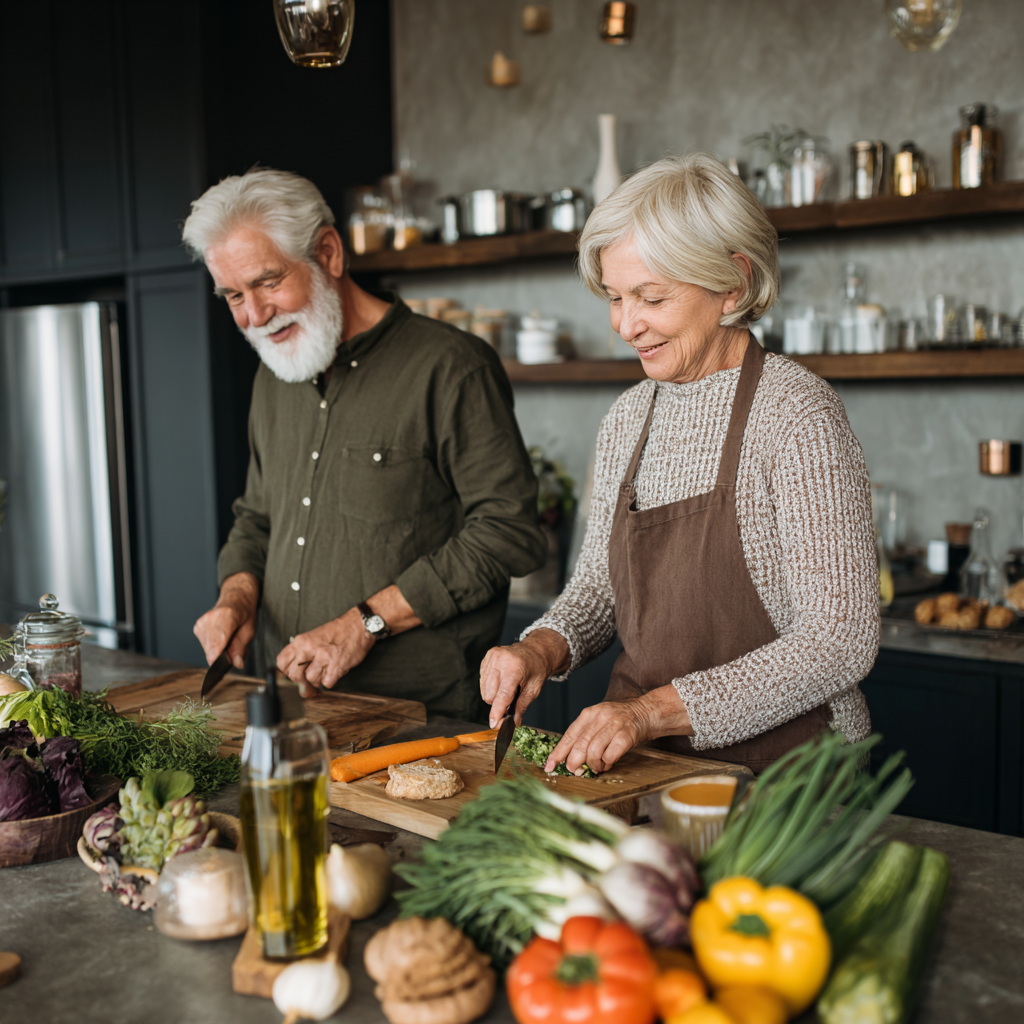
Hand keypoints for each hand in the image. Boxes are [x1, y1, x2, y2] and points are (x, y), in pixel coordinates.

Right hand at [194, 573, 258, 668]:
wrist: (236, 598)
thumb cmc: (245, 613)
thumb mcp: (249, 630)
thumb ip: (241, 648)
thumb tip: (237, 664)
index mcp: (225, 617)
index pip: (216, 647)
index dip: (218, 663)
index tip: (222, 671)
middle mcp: (210, 619)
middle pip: (211, 651)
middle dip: (222, 656)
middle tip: (234, 649)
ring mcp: (201, 622)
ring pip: (207, 650)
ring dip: (218, 651)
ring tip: (228, 639)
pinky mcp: (197, 627)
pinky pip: (205, 645)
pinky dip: (213, 646)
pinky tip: (221, 637)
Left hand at [276, 608, 373, 694]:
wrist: (359, 625)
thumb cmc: (338, 631)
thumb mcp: (313, 636)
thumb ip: (301, 652)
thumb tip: (293, 672)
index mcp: (302, 641)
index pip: (282, 663)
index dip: (286, 672)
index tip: (293, 673)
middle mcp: (310, 648)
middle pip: (294, 676)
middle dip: (301, 680)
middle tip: (309, 677)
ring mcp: (323, 658)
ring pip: (311, 680)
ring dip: (318, 679)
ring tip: (326, 669)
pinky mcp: (336, 666)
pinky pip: (326, 683)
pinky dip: (330, 680)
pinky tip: (334, 670)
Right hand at [480, 628, 569, 728]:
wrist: (535, 650)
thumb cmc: (536, 668)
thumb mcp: (534, 689)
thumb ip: (521, 706)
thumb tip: (513, 723)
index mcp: (514, 668)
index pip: (502, 695)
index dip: (497, 712)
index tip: (494, 724)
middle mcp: (500, 660)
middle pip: (490, 695)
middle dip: (499, 703)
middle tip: (511, 697)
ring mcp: (492, 657)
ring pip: (484, 690)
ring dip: (494, 694)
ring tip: (507, 686)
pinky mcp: (487, 657)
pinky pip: (482, 681)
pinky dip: (491, 685)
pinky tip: (501, 680)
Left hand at [543, 685, 692, 774]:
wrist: (645, 712)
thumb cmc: (619, 720)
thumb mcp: (598, 721)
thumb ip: (585, 736)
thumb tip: (570, 760)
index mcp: (588, 714)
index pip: (568, 735)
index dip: (558, 753)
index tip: (549, 766)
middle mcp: (599, 717)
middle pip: (579, 745)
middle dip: (574, 762)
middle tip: (575, 770)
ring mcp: (613, 725)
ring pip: (593, 751)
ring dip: (593, 765)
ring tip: (597, 767)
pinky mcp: (626, 735)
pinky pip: (610, 755)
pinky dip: (607, 764)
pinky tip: (608, 764)